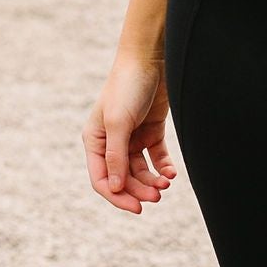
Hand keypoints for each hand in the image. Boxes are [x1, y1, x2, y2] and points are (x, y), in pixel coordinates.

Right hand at [84, 48, 174, 214]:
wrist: (150, 59)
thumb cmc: (127, 87)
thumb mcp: (118, 123)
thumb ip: (116, 156)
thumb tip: (115, 187)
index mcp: (95, 141)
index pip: (102, 179)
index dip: (118, 196)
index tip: (137, 208)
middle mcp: (112, 142)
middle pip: (124, 178)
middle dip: (139, 190)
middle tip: (157, 196)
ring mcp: (132, 137)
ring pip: (141, 171)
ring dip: (152, 181)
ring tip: (166, 184)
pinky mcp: (150, 131)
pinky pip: (156, 157)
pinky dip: (163, 167)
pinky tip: (172, 173)